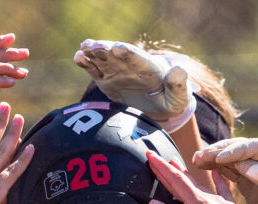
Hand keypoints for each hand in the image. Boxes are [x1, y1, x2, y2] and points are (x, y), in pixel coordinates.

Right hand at [73, 40, 194, 130]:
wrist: (159, 104)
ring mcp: (117, 71)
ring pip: (103, 59)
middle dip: (105, 50)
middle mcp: (130, 66)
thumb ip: (178, 85)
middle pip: (116, 55)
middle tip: (93, 46)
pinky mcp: (106, 80)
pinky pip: (94, 70)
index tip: (117, 47)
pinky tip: (77, 56)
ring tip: (82, 49)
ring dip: (93, 53)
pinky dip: (86, 63)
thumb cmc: (171, 100)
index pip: (138, 59)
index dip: (128, 53)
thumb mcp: (179, 98)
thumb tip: (178, 71)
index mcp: (149, 68)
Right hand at [146, 152, 257, 203]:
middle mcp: (210, 199)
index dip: (161, 168)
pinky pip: (221, 189)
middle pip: (185, 180)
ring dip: (186, 174)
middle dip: (169, 169)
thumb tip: (153, 203)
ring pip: (199, 184)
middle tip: (156, 156)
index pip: (175, 181)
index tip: (149, 154)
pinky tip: (217, 171)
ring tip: (176, 163)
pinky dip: (217, 179)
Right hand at [194, 138, 257, 203]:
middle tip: (199, 156)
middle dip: (218, 152)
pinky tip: (204, 168)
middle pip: (239, 148)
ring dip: (214, 159)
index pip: (253, 147)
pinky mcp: (249, 179)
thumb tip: (244, 165)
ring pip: (232, 158)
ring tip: (196, 161)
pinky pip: (231, 170)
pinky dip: (217, 169)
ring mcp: (257, 166)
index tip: (219, 158)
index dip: (235, 151)